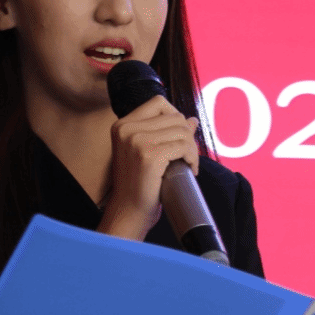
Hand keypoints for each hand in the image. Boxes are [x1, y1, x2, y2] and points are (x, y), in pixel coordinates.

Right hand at [98, 95, 199, 240]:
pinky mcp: (149, 156)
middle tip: (186, 157)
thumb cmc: (139, 185)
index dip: (175, 117)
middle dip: (187, 137)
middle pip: (175, 117)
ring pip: (183, 131)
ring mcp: (137, 141)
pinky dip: (192, 158)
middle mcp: (127, 129)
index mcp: (122, 125)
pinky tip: (189, 169)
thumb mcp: (147, 153)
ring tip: (188, 165)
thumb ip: (165, 133)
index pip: (159, 103)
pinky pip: (184, 146)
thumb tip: (192, 120)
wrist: (128, 212)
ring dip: (192, 149)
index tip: (178, 138)